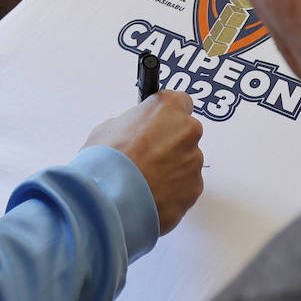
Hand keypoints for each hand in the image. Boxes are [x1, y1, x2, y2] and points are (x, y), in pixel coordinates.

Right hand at [83, 91, 203, 234]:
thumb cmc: (106, 160)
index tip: (158, 125)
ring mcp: (193, 161)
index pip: (180, 102)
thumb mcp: (109, 129)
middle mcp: (187, 130)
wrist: (110, 199)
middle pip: (185, 134)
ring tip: (144, 181)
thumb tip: (132, 133)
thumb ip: (131, 125)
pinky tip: (151, 195)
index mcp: (168, 107)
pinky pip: (186, 187)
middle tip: (146, 157)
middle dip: (170, 144)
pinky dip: (173, 192)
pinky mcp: (194, 188)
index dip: (167, 117)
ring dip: (171, 169)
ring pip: (186, 163)